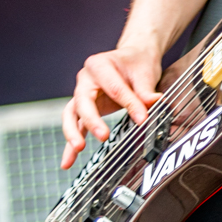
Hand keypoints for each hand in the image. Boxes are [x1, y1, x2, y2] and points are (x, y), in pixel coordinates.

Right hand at [60, 46, 162, 169]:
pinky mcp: (84, 109)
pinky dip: (69, 145)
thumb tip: (155, 103)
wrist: (133, 58)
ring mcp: (82, 94)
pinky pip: (75, 126)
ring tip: (78, 148)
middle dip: (91, 119)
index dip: (129, 104)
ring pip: (71, 114)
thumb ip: (146, 90)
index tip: (142, 119)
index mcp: (100, 64)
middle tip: (103, 136)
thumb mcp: (144, 73)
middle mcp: (86, 79)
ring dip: (72, 132)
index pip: (114, 88)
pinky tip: (67, 162)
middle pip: (83, 101)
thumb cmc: (137, 63)